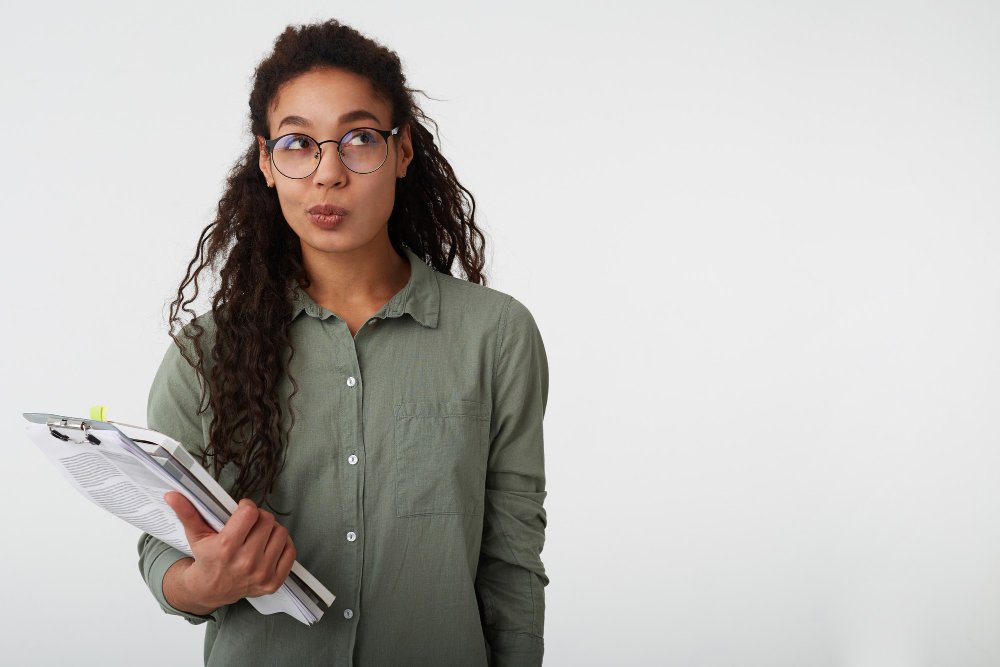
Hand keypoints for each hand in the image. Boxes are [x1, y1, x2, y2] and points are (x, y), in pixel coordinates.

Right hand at [163, 492, 296, 611]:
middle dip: (258, 517)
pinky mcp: (273, 582)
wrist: (210, 590)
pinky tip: (269, 545)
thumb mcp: (196, 535)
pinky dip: (283, 544)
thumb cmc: (206, 559)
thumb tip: (172, 494)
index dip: (246, 507)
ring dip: (271, 530)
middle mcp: (246, 562)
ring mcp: (262, 573)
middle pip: (267, 520)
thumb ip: (187, 512)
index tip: (241, 510)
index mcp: (226, 548)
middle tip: (249, 523)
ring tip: (258, 534)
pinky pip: (290, 551)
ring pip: (281, 533)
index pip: (250, 513)